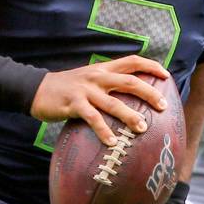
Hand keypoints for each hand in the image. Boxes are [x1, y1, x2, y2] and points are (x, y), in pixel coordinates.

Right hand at [30, 54, 169, 145]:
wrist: (36, 89)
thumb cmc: (68, 87)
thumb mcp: (90, 78)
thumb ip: (108, 82)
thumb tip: (131, 95)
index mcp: (103, 69)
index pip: (132, 61)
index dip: (150, 66)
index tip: (166, 75)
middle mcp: (97, 77)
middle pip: (129, 82)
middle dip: (149, 93)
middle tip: (163, 106)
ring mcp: (86, 90)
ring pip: (113, 103)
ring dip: (130, 116)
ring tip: (143, 128)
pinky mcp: (74, 104)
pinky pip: (93, 118)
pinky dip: (104, 130)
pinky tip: (113, 142)